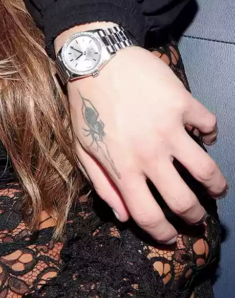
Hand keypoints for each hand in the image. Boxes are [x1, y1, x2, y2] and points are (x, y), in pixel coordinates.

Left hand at [61, 40, 226, 242]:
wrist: (96, 59)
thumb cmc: (85, 105)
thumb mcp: (82, 149)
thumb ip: (102, 185)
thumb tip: (123, 216)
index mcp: (121, 168)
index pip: (148, 215)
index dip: (163, 233)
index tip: (172, 238)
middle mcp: (147, 153)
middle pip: (183, 201)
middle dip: (195, 217)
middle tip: (197, 217)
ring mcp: (168, 129)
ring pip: (206, 171)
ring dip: (216, 186)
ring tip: (215, 188)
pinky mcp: (183, 104)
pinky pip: (209, 126)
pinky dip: (210, 135)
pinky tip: (203, 136)